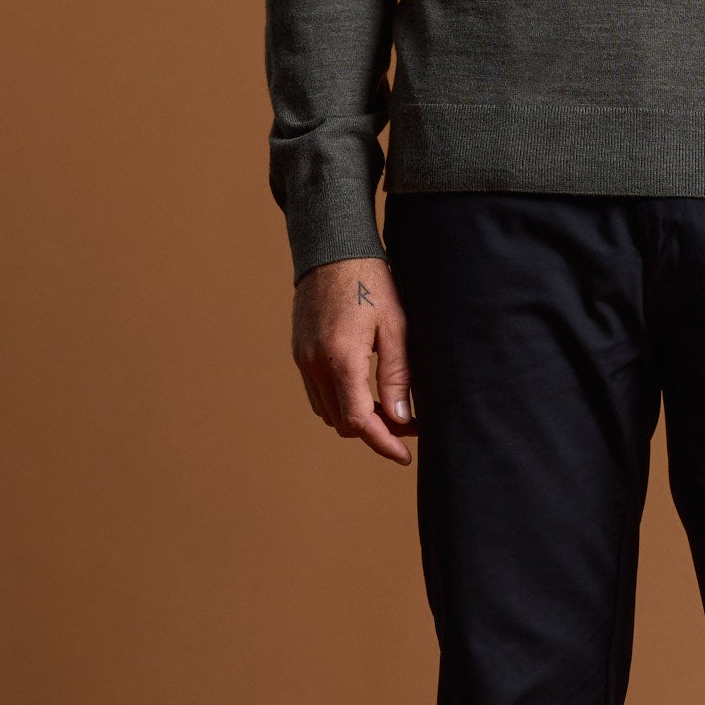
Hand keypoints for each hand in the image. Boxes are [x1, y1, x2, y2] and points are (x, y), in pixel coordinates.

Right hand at [291, 255, 414, 462]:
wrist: (332, 249)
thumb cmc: (371, 281)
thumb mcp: (396, 327)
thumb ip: (398, 376)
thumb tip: (402, 419)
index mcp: (340, 358)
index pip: (357, 421)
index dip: (383, 443)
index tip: (404, 455)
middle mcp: (314, 363)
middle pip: (341, 422)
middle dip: (373, 431)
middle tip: (406, 424)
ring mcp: (301, 358)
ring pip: (326, 411)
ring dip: (354, 417)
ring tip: (387, 408)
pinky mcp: (298, 351)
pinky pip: (316, 392)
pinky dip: (339, 400)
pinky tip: (363, 390)